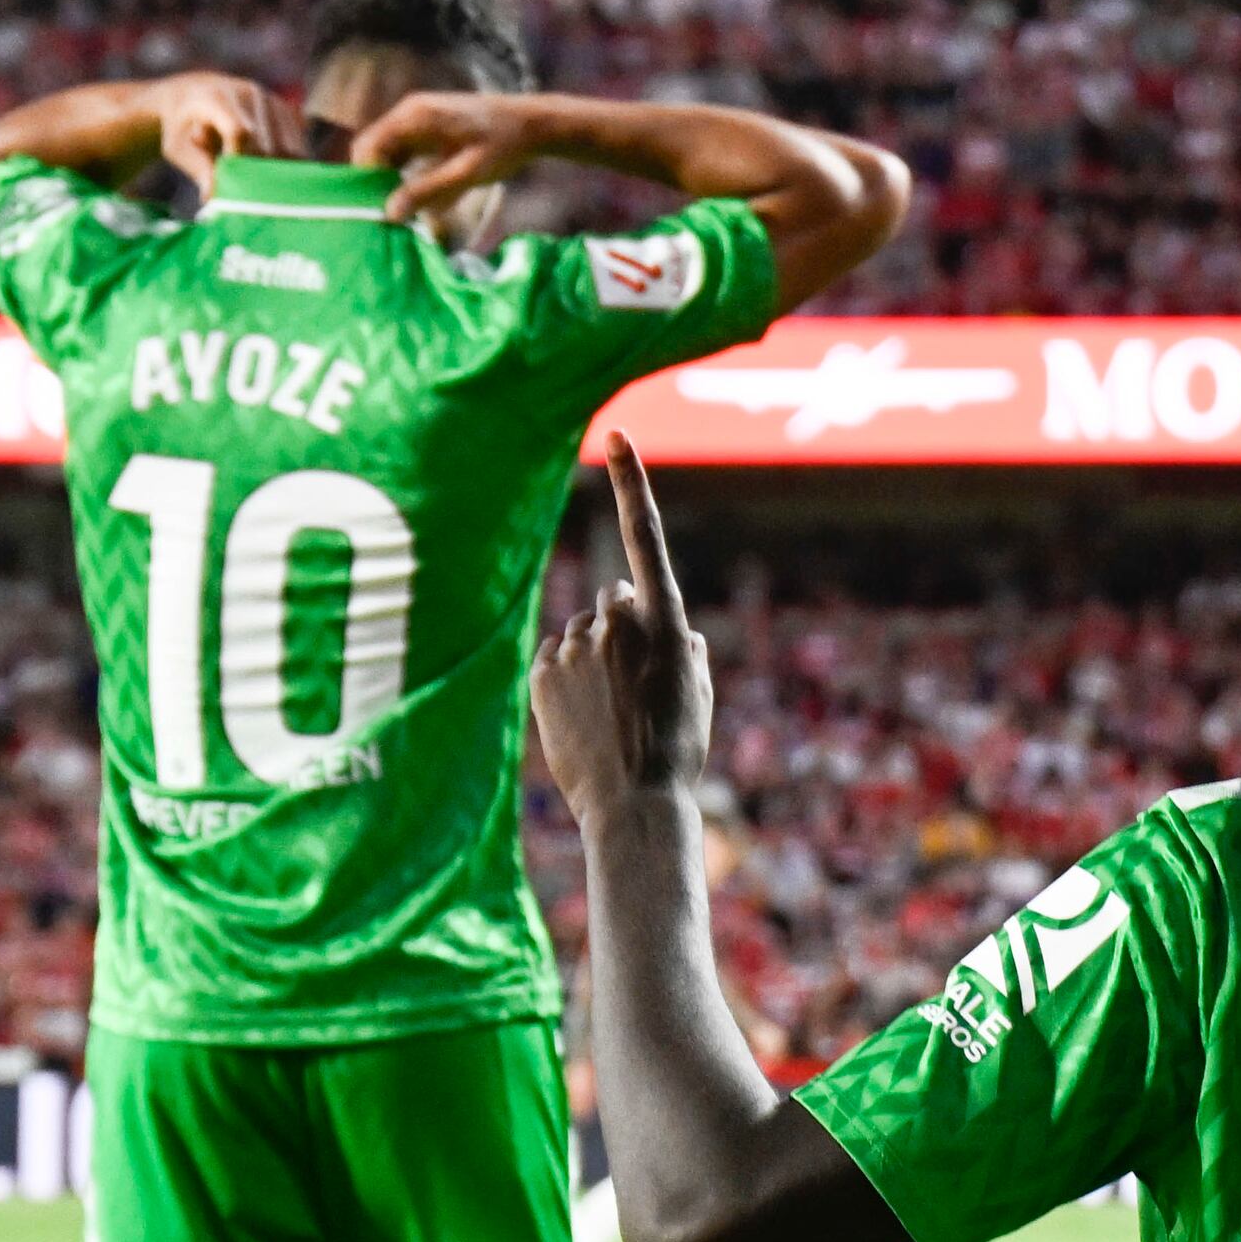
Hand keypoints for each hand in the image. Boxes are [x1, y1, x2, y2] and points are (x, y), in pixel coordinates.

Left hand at [152, 72, 309, 191]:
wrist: (195, 93)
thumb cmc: (182, 127)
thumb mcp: (178, 148)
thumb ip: (198, 168)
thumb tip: (213, 198)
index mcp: (217, 97)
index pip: (240, 132)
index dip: (239, 162)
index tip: (229, 186)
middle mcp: (250, 93)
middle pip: (270, 147)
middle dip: (257, 174)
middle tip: (242, 193)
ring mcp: (274, 101)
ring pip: (291, 152)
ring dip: (277, 173)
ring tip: (255, 180)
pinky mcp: (290, 112)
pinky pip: (300, 150)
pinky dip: (288, 167)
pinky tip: (270, 172)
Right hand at [354, 91, 558, 228]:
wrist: (533, 124)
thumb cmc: (504, 146)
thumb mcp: (467, 173)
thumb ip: (428, 191)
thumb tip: (389, 213)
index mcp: (414, 116)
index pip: (368, 148)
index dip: (365, 180)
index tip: (374, 211)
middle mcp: (410, 112)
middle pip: (375, 150)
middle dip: (377, 183)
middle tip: (388, 218)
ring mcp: (419, 118)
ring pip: (390, 154)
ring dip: (393, 182)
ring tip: (403, 215)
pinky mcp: (430, 129)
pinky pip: (408, 154)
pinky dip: (410, 176)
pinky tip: (422, 202)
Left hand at [530, 435, 711, 832]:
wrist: (632, 806)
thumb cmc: (678, 752)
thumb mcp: (698, 695)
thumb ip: (684, 649)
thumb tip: (669, 625)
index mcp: (664, 622)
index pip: (645, 536)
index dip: (633, 482)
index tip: (616, 435)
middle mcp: (616, 621)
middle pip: (614, 602)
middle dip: (622, 630)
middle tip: (635, 689)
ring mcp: (575, 645)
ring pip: (583, 635)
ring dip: (593, 661)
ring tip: (608, 715)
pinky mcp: (542, 671)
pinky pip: (554, 660)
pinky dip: (565, 682)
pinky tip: (583, 721)